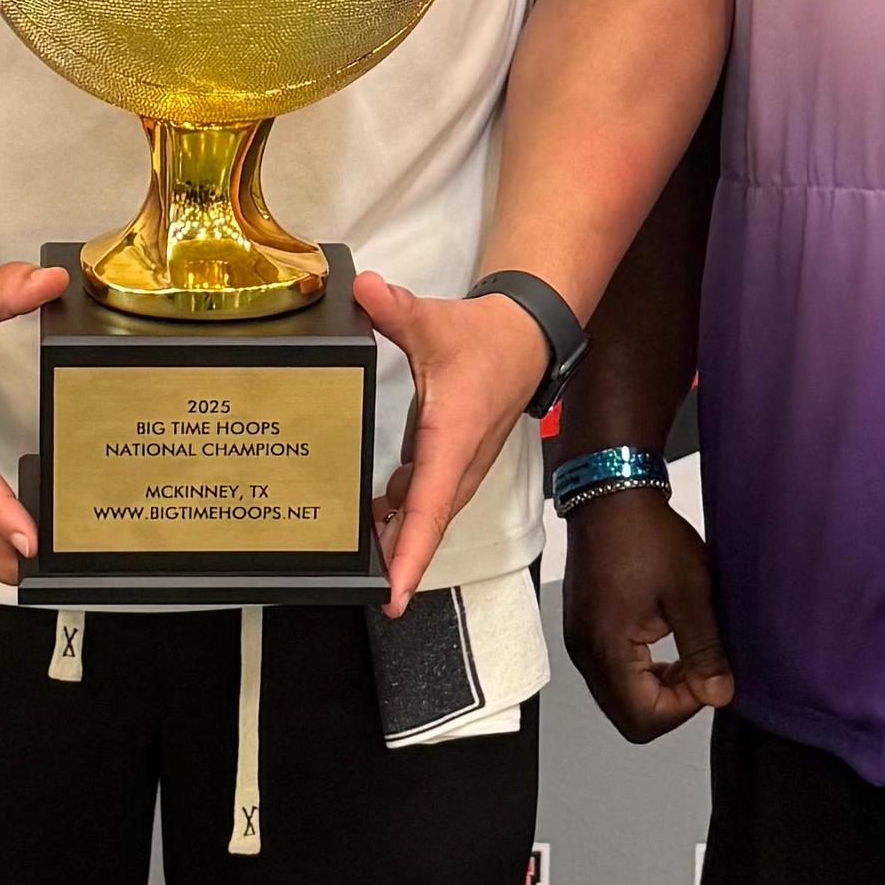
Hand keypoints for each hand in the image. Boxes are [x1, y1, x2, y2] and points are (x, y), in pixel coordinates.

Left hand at [351, 276, 550, 614]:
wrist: (525, 339)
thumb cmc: (485, 340)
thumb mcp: (435, 322)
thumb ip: (397, 310)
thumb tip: (367, 290)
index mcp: (453, 440)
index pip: (429, 509)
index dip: (410, 555)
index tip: (394, 594)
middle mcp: (460, 465)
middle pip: (427, 527)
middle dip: (398, 563)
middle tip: (360, 591)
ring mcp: (460, 468)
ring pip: (428, 518)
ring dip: (400, 543)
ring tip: (359, 568)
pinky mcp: (454, 464)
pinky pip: (427, 502)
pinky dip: (404, 518)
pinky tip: (372, 522)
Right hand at [562, 489, 733, 742]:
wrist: (611, 495)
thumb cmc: (645, 534)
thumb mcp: (690, 592)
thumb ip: (705, 650)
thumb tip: (719, 694)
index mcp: (608, 648)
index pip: (644, 718)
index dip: (684, 708)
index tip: (707, 676)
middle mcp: (586, 653)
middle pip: (628, 717)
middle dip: (670, 704)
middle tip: (699, 669)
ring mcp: (580, 643)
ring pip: (619, 699)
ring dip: (655, 689)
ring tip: (685, 653)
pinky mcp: (583, 631)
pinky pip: (610, 674)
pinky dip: (640, 673)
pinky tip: (663, 641)